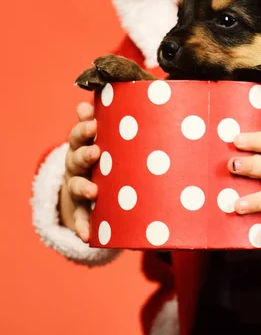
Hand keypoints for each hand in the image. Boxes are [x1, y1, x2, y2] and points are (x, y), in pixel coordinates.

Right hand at [59, 102, 99, 242]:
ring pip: (76, 186)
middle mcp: (76, 165)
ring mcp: (77, 187)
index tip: (93, 123)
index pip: (79, 134)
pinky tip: (87, 236)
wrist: (87, 188)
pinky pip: (80, 219)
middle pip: (75, 157)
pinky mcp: (80, 209)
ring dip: (83, 188)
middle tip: (96, 152)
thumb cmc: (106, 156)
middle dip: (84, 154)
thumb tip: (110, 98)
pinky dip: (82, 227)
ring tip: (93, 192)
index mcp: (83, 145)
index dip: (84, 127)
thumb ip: (111, 121)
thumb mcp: (108, 139)